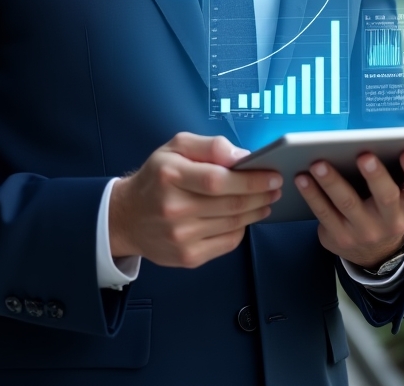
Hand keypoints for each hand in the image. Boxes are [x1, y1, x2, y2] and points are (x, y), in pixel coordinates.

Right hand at [109, 133, 281, 268]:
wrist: (127, 217)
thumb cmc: (156, 177)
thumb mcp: (176, 147)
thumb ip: (210, 146)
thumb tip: (241, 157)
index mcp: (171, 175)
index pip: (219, 180)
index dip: (251, 179)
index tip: (272, 174)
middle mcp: (174, 207)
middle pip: (230, 204)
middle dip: (261, 195)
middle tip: (276, 187)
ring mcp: (181, 236)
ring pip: (233, 224)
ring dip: (256, 211)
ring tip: (266, 200)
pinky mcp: (187, 256)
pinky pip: (227, 243)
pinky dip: (241, 229)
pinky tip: (245, 218)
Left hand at [295, 149, 403, 269]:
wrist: (373, 251)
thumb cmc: (389, 206)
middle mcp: (391, 222)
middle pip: (385, 198)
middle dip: (375, 176)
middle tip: (363, 155)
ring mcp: (364, 232)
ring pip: (348, 204)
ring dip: (332, 182)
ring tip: (318, 162)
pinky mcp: (339, 238)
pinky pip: (324, 214)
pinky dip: (312, 195)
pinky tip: (301, 177)